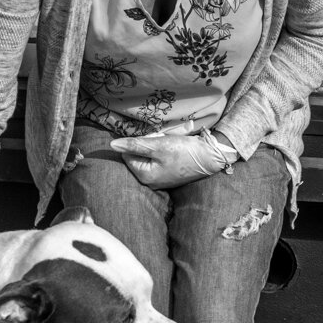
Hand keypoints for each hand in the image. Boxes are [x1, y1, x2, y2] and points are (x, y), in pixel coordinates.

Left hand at [108, 132, 235, 188]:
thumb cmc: (183, 151)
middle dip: (149, 144)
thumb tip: (112, 145)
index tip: (154, 140)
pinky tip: (176, 149)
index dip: (139, 142)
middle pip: (139, 155)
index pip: (127, 154)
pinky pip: (160, 160)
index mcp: (144, 176)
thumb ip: (134, 145)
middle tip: (164, 141)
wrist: (211, 157)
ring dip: (158, 146)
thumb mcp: (157, 145)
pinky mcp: (170, 175)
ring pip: (150, 156)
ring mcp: (161, 180)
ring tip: (172, 144)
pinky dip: (166, 151)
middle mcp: (150, 182)